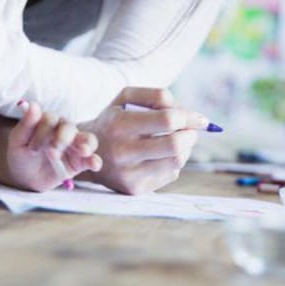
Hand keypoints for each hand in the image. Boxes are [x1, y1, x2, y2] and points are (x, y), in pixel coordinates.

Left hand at [6, 101, 101, 191]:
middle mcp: (64, 130)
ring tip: (83, 151)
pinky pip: (92, 159)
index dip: (42, 133)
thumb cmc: (21, 154)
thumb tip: (32, 104)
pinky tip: (94, 165)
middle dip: (62, 139)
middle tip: (51, 154)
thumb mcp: (18, 140)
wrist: (25, 177)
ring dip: (86, 144)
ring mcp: (75, 145)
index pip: (50, 120)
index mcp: (48, 121)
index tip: (32, 148)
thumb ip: (26, 123)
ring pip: (88, 139)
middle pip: (70, 128)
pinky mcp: (81, 162)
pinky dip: (95, 161)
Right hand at [79, 87, 208, 194]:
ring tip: (177, 142)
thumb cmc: (113, 119)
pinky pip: (169, 175)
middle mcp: (121, 151)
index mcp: (119, 124)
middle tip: (191, 132)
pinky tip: (160, 157)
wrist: (83, 152)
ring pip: (176, 162)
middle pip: (175, 145)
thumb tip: (193, 116)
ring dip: (185, 150)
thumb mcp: (126, 97)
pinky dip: (172, 163)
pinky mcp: (133, 189)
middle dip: (191, 136)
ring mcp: (127, 173)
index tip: (201, 120)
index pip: (167, 120)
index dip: (190, 118)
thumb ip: (158, 96)